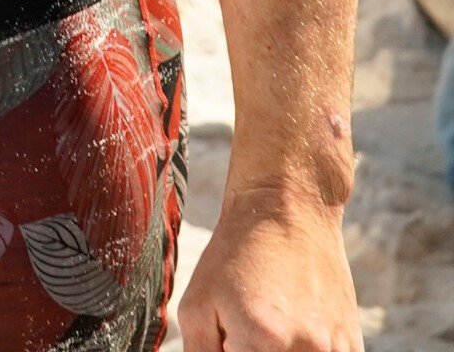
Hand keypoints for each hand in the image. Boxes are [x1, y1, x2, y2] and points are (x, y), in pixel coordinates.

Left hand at [178, 193, 361, 349]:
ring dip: (278, 351)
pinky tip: (292, 327)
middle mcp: (308, 350)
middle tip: (244, 331)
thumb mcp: (197, 304)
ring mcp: (336, 350)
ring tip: (270, 323)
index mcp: (263, 341)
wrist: (290, 213)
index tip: (227, 339)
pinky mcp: (353, 346)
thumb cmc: (235, 256)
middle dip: (251, 351)